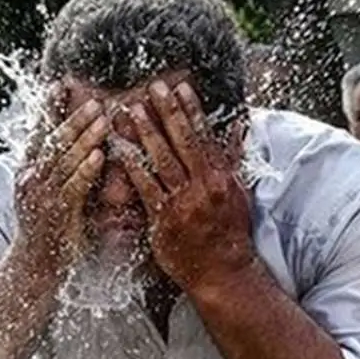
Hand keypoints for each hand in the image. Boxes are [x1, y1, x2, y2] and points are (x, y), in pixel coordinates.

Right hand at [12, 90, 108, 275]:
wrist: (34, 268)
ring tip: (103, 119)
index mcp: (28, 171)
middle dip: (74, 119)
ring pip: (64, 160)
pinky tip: (98, 155)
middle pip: (53, 141)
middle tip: (94, 101)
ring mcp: (42, 196)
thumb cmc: (48, 230)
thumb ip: (60, 170)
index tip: (61, 85)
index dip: (49, 108)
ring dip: (84, 137)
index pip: (40, 133)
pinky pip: (72, 186)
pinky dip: (85, 169)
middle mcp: (31, 179)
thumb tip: (79, 146)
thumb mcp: (48, 194)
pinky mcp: (57, 214)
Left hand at [121, 78, 252, 289]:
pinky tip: (119, 149)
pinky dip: (132, 166)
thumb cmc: (230, 231)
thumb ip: (234, 157)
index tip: (180, 87)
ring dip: (145, 133)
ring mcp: (183, 203)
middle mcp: (204, 186)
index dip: (191, 110)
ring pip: (162, 160)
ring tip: (130, 111)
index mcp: (222, 177)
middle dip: (167, 112)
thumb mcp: (239, 192)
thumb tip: (239, 125)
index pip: (205, 136)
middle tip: (153, 87)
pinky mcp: (164, 220)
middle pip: (183, 142)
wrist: (224, 271)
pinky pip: (145, 188)